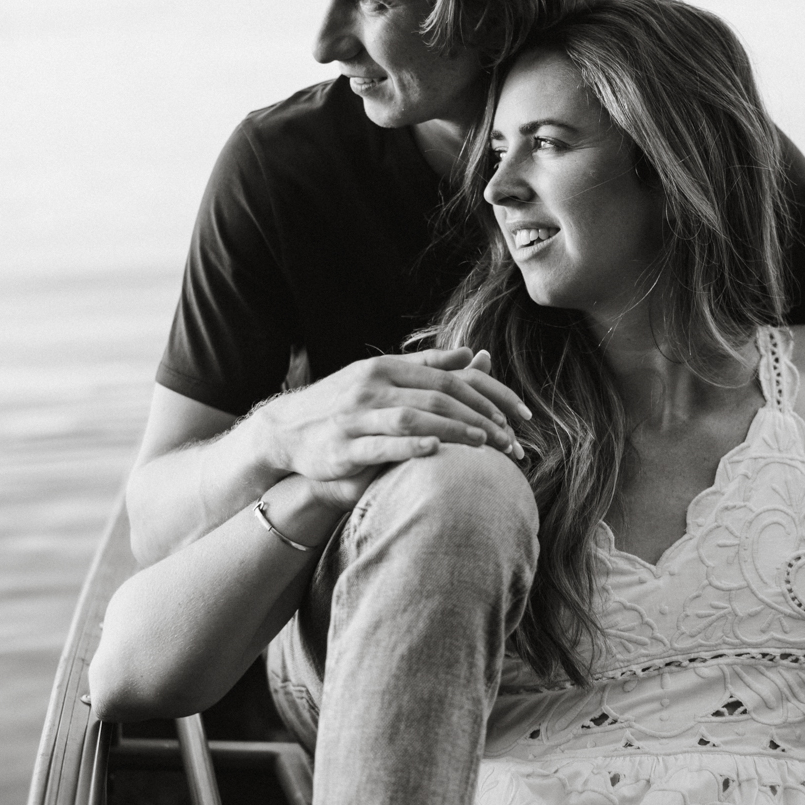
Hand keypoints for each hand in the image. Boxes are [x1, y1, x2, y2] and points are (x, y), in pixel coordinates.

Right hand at [255, 347, 529, 483]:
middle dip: (481, 418)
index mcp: (387, 368)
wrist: (284, 430)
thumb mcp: (383, 378)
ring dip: (452, 429)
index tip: (519, 416)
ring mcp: (356, 415)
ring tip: (485, 443)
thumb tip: (474, 354)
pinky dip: (409, 444)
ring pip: (413, 417)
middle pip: (438, 397)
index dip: (489, 395)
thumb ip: (429, 368)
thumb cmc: (342, 405)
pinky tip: (435, 449)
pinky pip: (380, 444)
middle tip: (512, 441)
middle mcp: (373, 386)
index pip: (450, 378)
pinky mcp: (342, 445)